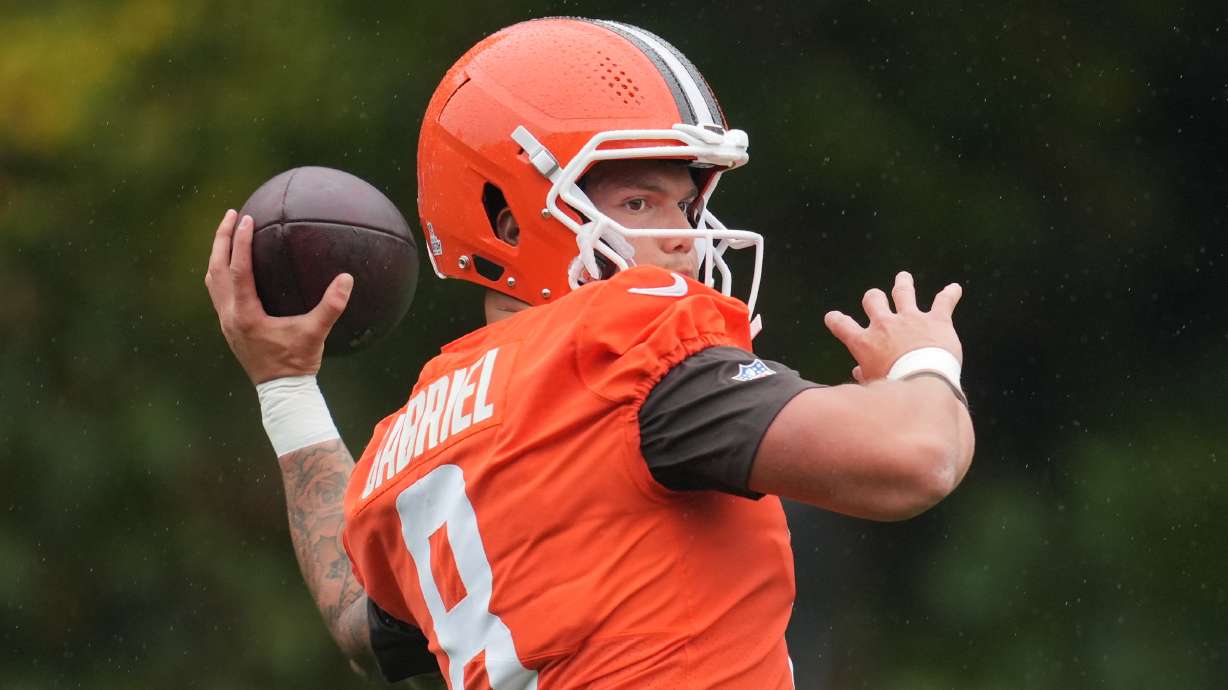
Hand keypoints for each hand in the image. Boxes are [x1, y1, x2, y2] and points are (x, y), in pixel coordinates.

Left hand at [205, 209, 352, 383]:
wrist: (280, 391)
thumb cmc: (297, 363)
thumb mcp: (315, 333)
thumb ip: (331, 306)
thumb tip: (347, 279)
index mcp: (246, 314)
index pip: (238, 269)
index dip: (239, 242)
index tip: (245, 218)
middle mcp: (230, 315)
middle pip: (215, 269)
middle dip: (221, 240)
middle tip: (231, 214)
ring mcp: (226, 322)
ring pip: (212, 280)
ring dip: (218, 255)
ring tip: (227, 234)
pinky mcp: (229, 327)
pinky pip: (218, 292)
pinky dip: (222, 273)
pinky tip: (235, 266)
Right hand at [823, 271, 962, 382]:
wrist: (924, 383)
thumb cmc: (895, 389)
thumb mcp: (873, 384)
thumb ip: (865, 375)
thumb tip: (859, 372)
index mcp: (865, 342)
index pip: (842, 325)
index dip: (835, 320)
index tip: (833, 317)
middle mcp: (884, 325)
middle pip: (873, 300)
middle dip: (873, 297)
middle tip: (874, 297)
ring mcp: (911, 319)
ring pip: (903, 292)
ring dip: (903, 284)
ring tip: (903, 277)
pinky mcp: (936, 320)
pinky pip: (944, 301)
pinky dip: (950, 294)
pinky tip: (955, 288)